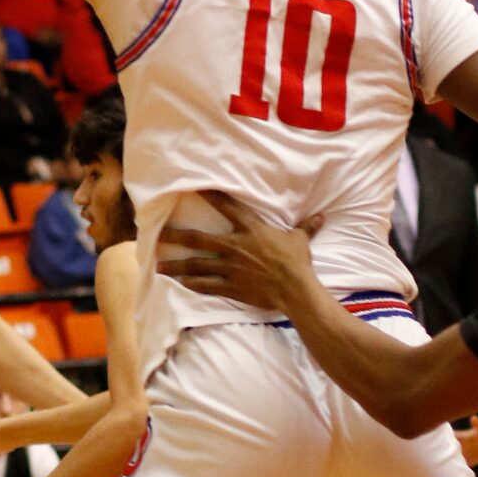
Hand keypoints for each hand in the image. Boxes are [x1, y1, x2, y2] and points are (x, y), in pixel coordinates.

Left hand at [156, 192, 319, 307]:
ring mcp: (229, 268)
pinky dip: (190, 284)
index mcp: (250, 230)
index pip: (227, 207)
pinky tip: (177, 283)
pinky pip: (205, 285)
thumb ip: (306, 228)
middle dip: (175, 236)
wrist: (295, 289)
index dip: (210, 195)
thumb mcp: (300, 241)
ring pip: (195, 265)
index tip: (193, 187)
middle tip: (157, 233)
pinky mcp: (230, 287)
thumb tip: (320, 218)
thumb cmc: (297, 262)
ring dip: (175, 264)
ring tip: (157, 264)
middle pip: (198, 239)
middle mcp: (234, 247)